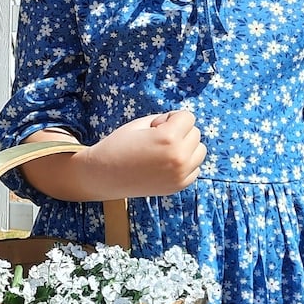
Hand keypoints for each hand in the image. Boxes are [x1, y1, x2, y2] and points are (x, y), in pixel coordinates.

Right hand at [89, 109, 204, 195]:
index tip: (156, 126)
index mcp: (169, 138)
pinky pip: (194, 168)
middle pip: (196, 134)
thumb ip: (165, 120)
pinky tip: (165, 164)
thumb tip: (182, 126)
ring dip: (186, 147)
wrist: (103, 175)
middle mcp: (179, 158)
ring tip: (164, 151)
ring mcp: (180, 175)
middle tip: (156, 139)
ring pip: (199, 151)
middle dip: (180, 132)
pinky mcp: (178, 186)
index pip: (188, 117)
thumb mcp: (140, 124)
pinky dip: (185, 164)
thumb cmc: (119, 145)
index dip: (171, 118)